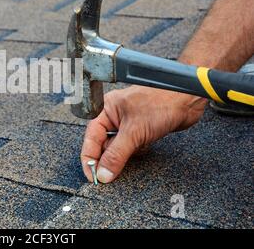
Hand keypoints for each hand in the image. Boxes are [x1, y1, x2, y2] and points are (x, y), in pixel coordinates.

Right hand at [81, 85, 206, 182]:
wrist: (187, 100)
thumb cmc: (161, 103)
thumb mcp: (134, 132)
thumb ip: (116, 155)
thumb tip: (103, 173)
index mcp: (106, 109)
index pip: (90, 138)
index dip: (90, 159)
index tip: (93, 177)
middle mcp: (114, 116)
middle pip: (103, 145)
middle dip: (110, 157)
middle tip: (111, 173)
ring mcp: (128, 123)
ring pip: (118, 148)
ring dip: (127, 153)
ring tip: (138, 146)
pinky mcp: (141, 130)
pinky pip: (132, 147)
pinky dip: (137, 151)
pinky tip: (146, 144)